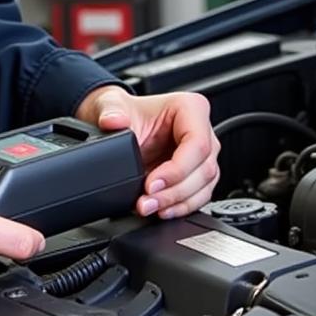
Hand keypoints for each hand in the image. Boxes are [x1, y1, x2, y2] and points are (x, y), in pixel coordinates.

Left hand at [75, 85, 219, 219]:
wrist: (117, 123)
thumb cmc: (124, 111)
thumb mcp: (112, 105)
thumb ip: (111, 112)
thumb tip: (112, 121)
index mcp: (190, 108)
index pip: (197, 144)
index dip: (177, 169)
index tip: (151, 184)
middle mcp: (201, 130)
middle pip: (204, 169)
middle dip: (174, 192)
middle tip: (146, 202)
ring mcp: (202, 155)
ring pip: (204, 186)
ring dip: (177, 203)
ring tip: (149, 208)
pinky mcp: (196, 174)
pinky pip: (198, 196)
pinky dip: (180, 207)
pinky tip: (161, 210)